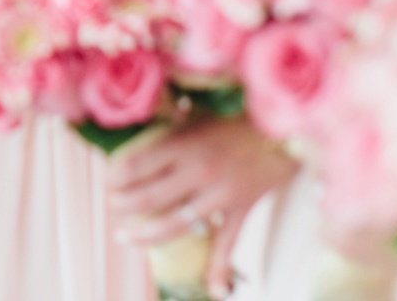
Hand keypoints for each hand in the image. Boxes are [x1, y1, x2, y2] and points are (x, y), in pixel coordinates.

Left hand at [108, 114, 294, 294]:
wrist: (288, 128)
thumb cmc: (240, 115)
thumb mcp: (200, 112)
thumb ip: (172, 124)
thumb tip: (138, 126)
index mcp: (184, 144)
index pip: (136, 164)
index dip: (115, 175)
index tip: (107, 180)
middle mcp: (197, 171)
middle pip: (148, 196)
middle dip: (123, 206)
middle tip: (112, 207)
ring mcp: (220, 194)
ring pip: (175, 223)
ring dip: (146, 234)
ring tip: (126, 237)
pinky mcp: (242, 209)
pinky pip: (229, 243)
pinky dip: (221, 268)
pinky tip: (216, 289)